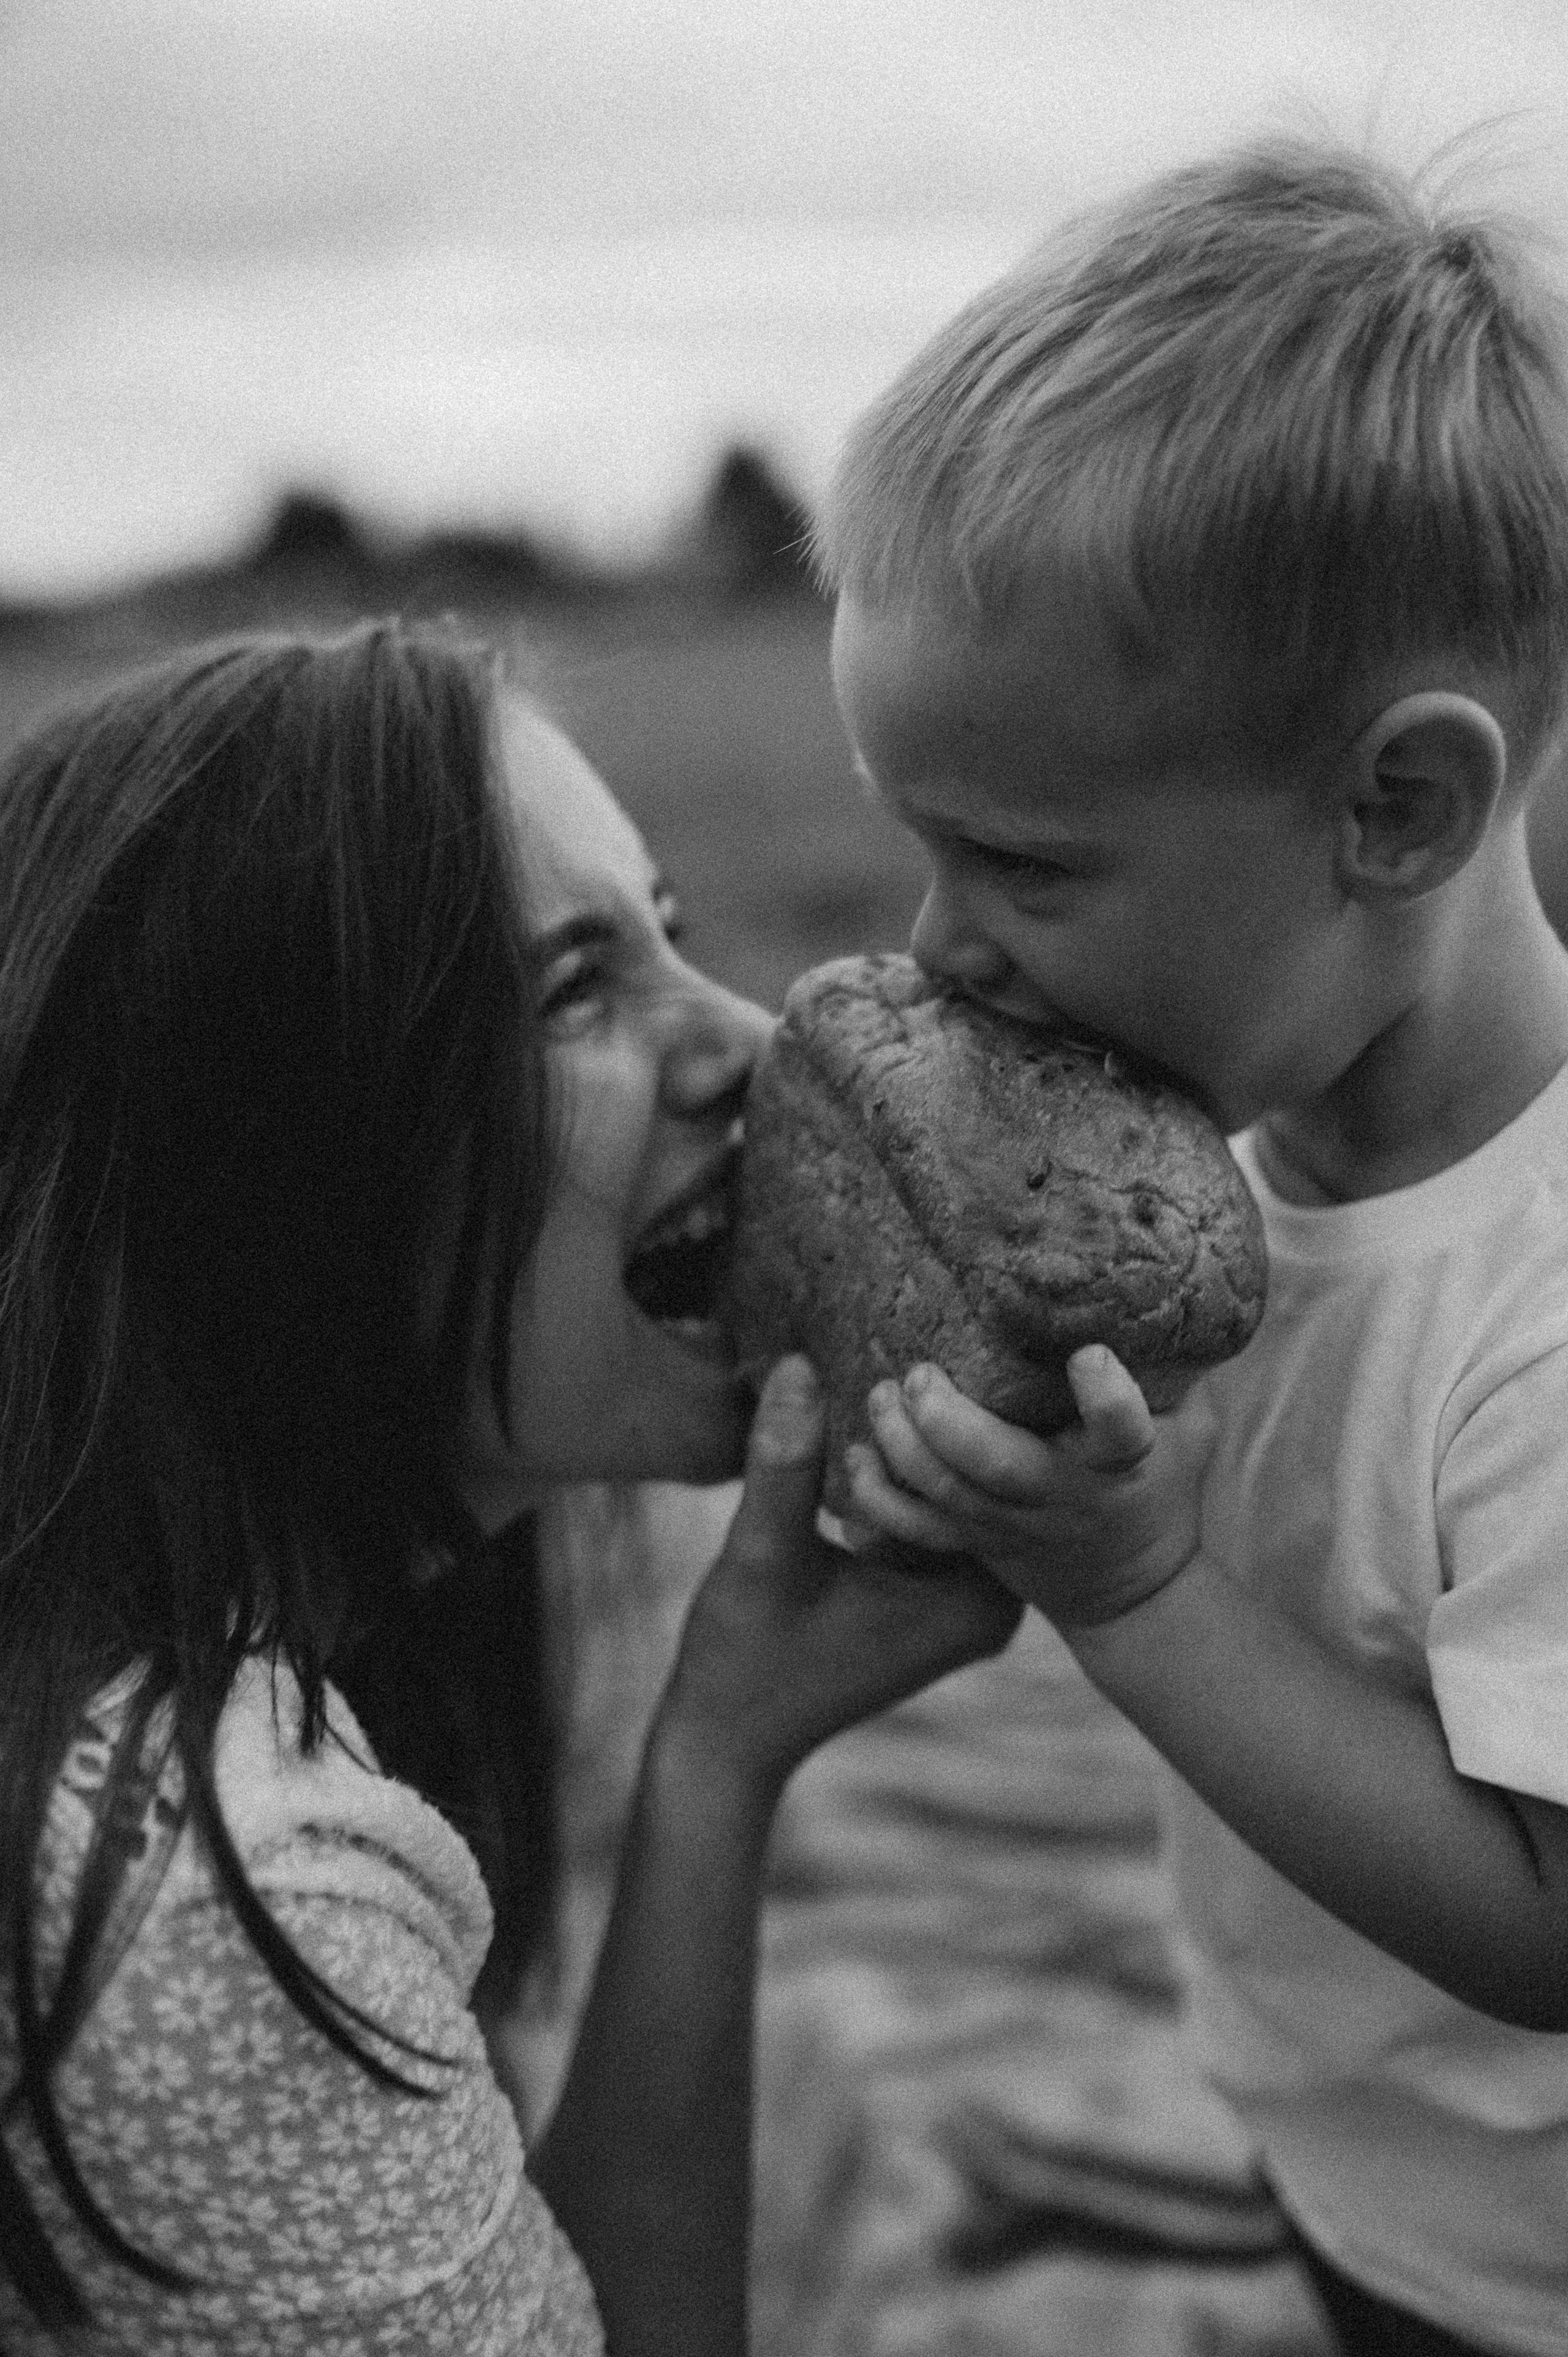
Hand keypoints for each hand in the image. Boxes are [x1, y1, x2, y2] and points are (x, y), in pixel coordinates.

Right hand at [661, 1355, 1021, 1793]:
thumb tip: (799, 1365)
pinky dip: (905, 1477)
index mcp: (972, 1604)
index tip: (925, 1348)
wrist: (728, 1737)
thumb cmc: (744, 1657)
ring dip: (919, 1445)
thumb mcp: (761, 1553)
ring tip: (892, 1368)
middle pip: (984, 1485)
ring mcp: (963, 1605)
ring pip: (957, 1494)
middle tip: (912, 1343)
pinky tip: (873, 1420)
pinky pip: (934, 1515)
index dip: (962, 1409)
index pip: (995, 1481)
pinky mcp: (933, 1598)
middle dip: (943, 1422)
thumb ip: (785, 1463)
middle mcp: (987, 1607)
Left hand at [841, 1345, 1214, 1628]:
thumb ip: (1178, 1370)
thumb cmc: (1162, 1486)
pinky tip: (856, 1457)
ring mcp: (1011, 1526)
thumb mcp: (1189, 1430)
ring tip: (883, 1396)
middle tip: (920, 1374)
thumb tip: (1173, 1279)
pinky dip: (879, 1501)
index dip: (1108, 1399)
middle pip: (1001, 1467)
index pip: (1123, 1432)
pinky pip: (917, 1531)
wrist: (1132, 1593)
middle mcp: (1062, 1496)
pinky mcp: (974, 1543)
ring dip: (903, 1448)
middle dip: (951, 1423)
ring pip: (947, 1496)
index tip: (1088, 1355)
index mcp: (1122, 1465)